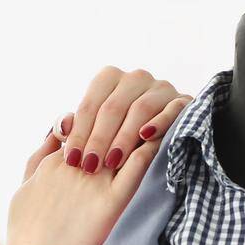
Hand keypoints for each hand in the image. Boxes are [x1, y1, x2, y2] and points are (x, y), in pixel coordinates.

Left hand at [47, 66, 192, 173]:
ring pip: (140, 109)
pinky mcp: (182, 100)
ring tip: (113, 162)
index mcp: (109, 79)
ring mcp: (160, 87)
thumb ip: (76, 129)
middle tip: (90, 166)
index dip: (80, 133)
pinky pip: (172, 109)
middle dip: (100, 139)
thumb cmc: (115, 138)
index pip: (90, 105)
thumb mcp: (93, 133)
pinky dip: (159, 122)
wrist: (153, 142)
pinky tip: (145, 137)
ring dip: (125, 137)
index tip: (72, 160)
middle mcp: (135, 78)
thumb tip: (61, 129)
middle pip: (113, 107)